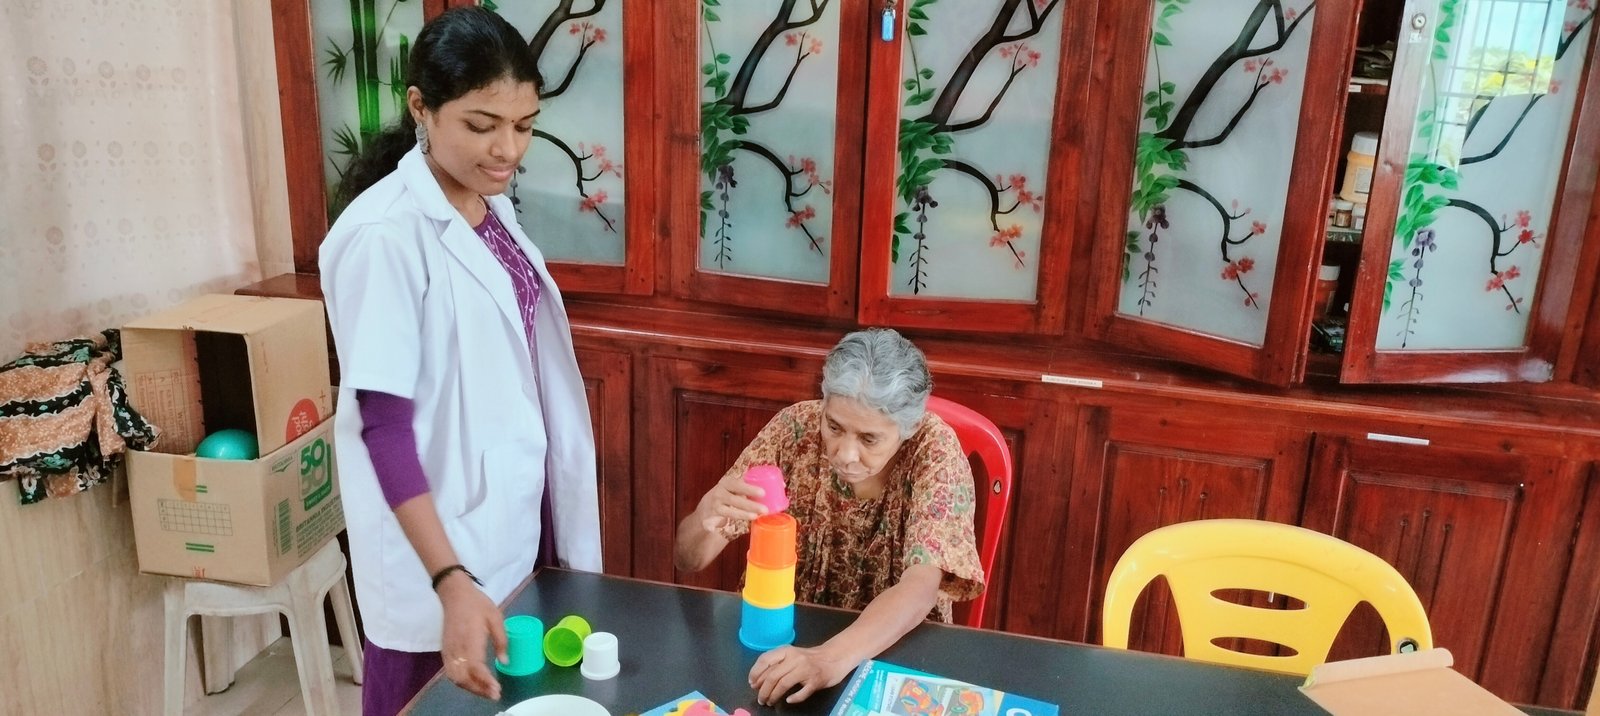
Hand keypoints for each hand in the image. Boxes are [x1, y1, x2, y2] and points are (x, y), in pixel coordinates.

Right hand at [437, 574, 507, 700]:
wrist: (455, 595)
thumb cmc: (478, 605)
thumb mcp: (496, 618)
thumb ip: (502, 640)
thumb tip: (505, 662)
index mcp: (471, 640)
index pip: (476, 668)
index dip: (486, 682)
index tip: (497, 690)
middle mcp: (457, 649)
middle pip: (464, 678)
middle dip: (479, 690)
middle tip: (494, 695)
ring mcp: (449, 651)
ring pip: (456, 678)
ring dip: (470, 688)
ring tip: (485, 692)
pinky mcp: (445, 651)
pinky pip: (450, 672)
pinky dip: (461, 682)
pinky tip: (472, 683)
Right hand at [696, 471, 767, 532]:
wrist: (705, 510)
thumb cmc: (727, 498)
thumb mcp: (735, 490)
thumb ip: (751, 488)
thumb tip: (781, 486)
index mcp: (728, 482)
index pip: (738, 483)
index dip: (750, 487)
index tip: (763, 492)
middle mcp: (721, 490)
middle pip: (735, 493)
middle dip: (749, 500)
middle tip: (764, 506)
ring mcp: (716, 502)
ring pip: (731, 506)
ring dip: (745, 511)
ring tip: (758, 514)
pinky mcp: (713, 513)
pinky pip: (728, 514)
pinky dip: (738, 516)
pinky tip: (748, 519)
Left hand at [748, 645, 853, 704]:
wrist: (835, 657)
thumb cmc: (810, 658)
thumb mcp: (792, 656)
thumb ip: (777, 665)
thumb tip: (757, 681)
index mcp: (786, 651)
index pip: (765, 660)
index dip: (755, 673)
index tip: (752, 684)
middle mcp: (795, 658)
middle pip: (772, 676)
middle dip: (763, 690)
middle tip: (760, 699)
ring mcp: (806, 670)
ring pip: (783, 684)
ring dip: (773, 696)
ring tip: (769, 702)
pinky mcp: (816, 681)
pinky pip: (802, 692)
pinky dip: (794, 698)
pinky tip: (788, 701)